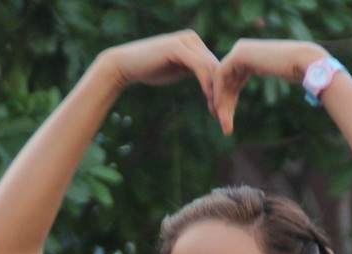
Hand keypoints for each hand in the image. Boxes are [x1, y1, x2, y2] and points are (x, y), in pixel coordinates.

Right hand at [99, 31, 218, 108]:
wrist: (124, 65)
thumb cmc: (149, 69)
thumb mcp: (176, 69)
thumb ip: (192, 70)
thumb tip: (208, 82)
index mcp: (193, 42)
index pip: (215, 66)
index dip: (221, 90)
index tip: (223, 111)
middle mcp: (192, 38)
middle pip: (216, 67)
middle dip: (223, 93)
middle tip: (226, 116)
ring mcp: (186, 41)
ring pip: (211, 69)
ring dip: (217, 93)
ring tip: (219, 114)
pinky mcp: (179, 48)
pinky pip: (201, 68)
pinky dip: (208, 86)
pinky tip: (210, 102)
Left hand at [212, 39, 326, 134]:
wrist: (304, 62)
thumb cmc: (299, 71)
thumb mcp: (278, 73)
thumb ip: (266, 71)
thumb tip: (265, 74)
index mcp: (251, 54)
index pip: (233, 78)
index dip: (230, 98)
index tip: (229, 117)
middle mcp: (242, 49)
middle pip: (226, 80)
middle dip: (224, 102)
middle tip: (223, 122)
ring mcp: (239, 50)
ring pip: (221, 78)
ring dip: (219, 100)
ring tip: (221, 119)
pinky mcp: (238, 54)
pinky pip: (221, 75)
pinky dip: (218, 92)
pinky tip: (220, 108)